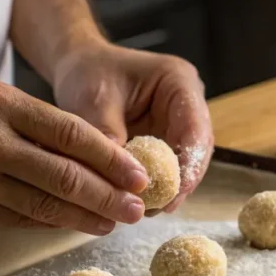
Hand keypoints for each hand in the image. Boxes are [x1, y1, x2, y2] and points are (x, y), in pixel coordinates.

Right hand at [0, 77, 149, 233]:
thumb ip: (29, 120)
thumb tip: (84, 149)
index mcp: (0, 103)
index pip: (71, 132)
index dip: (111, 157)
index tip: (138, 173)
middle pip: (64, 173)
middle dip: (108, 195)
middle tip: (137, 208)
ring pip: (43, 203)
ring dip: (84, 217)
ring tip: (112, 223)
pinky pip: (16, 219)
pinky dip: (48, 224)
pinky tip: (71, 227)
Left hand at [52, 44, 213, 212]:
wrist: (79, 67)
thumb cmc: (89, 73)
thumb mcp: (93, 100)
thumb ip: (108, 135)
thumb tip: (118, 178)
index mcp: (179, 82)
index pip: (195, 128)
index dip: (190, 163)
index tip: (176, 191)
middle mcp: (187, 104)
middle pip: (196, 149)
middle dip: (181, 180)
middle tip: (163, 207)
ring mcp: (178, 123)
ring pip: (184, 162)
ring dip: (169, 186)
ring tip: (148, 209)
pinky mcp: (166, 140)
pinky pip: (166, 166)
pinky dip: (155, 183)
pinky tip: (140, 200)